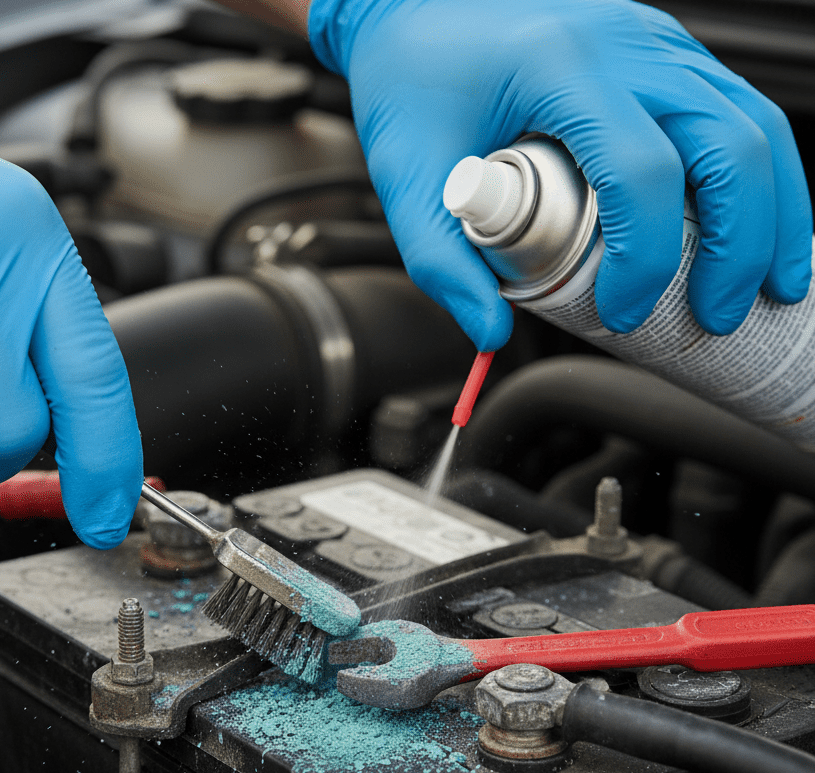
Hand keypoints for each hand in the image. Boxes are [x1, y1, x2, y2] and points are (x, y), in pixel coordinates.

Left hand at [307, 0, 812, 344]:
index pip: (640, 173)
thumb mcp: (408, 184)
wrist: (411, 12)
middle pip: (731, 145)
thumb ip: (443, 266)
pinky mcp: (662, 55)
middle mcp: (626, 44)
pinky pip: (735, 113)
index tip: (624, 312)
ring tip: (767, 285)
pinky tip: (752, 230)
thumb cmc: (412, 85)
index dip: (647, 258)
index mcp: (561, 67)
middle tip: (717, 316)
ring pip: (754, 124)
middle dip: (741, 245)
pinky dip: (755, 179)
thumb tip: (491, 332)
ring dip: (773, 213)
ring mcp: (654, 43)